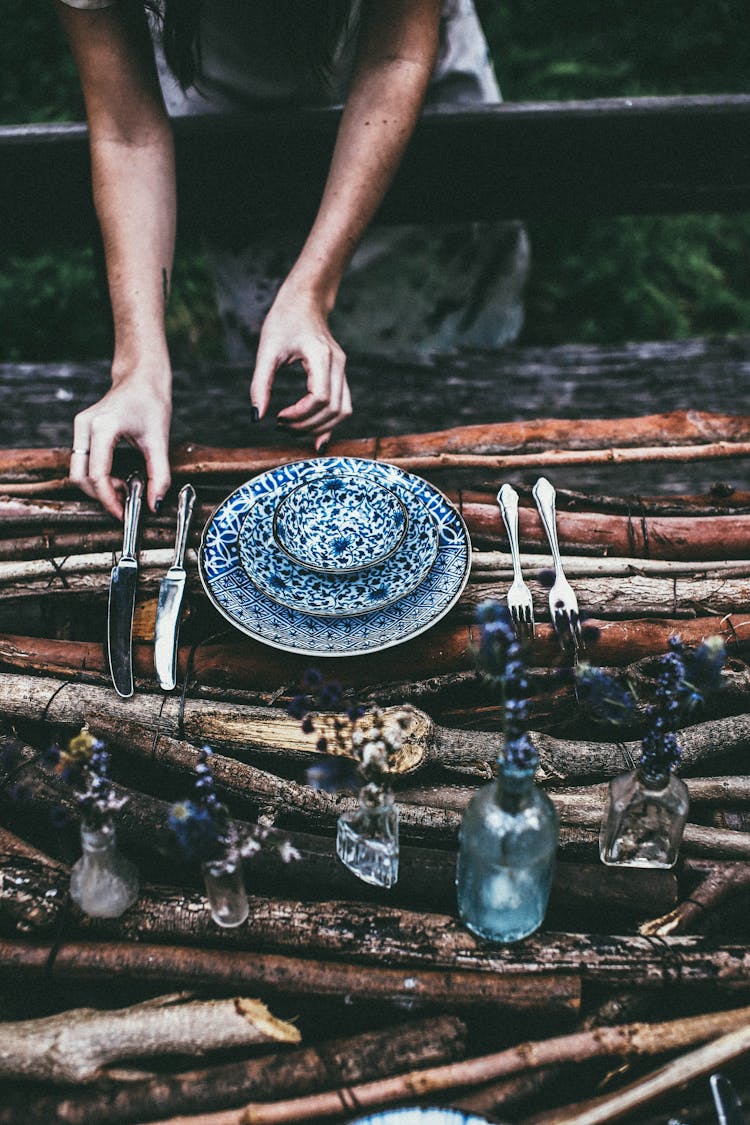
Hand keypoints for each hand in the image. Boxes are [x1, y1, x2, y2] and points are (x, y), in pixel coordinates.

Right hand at [69, 371, 171, 520]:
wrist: (141, 377)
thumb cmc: (150, 401)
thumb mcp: (159, 441)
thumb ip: (159, 476)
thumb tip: (155, 504)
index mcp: (103, 427)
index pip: (97, 474)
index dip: (109, 499)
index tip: (123, 513)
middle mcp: (85, 426)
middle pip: (80, 476)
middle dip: (100, 495)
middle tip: (124, 503)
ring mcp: (80, 427)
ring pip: (77, 470)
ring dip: (97, 486)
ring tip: (123, 487)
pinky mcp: (81, 429)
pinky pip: (81, 461)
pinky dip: (95, 475)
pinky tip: (116, 477)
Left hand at [250, 285, 351, 450]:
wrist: (305, 301)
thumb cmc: (284, 320)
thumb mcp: (266, 350)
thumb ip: (260, 384)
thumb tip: (256, 417)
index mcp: (321, 356)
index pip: (320, 398)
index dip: (300, 414)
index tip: (278, 417)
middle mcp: (338, 364)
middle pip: (333, 409)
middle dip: (307, 425)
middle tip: (281, 425)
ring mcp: (342, 370)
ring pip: (342, 411)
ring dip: (320, 427)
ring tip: (293, 428)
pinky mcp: (340, 374)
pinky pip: (342, 405)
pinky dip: (330, 422)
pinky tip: (314, 435)